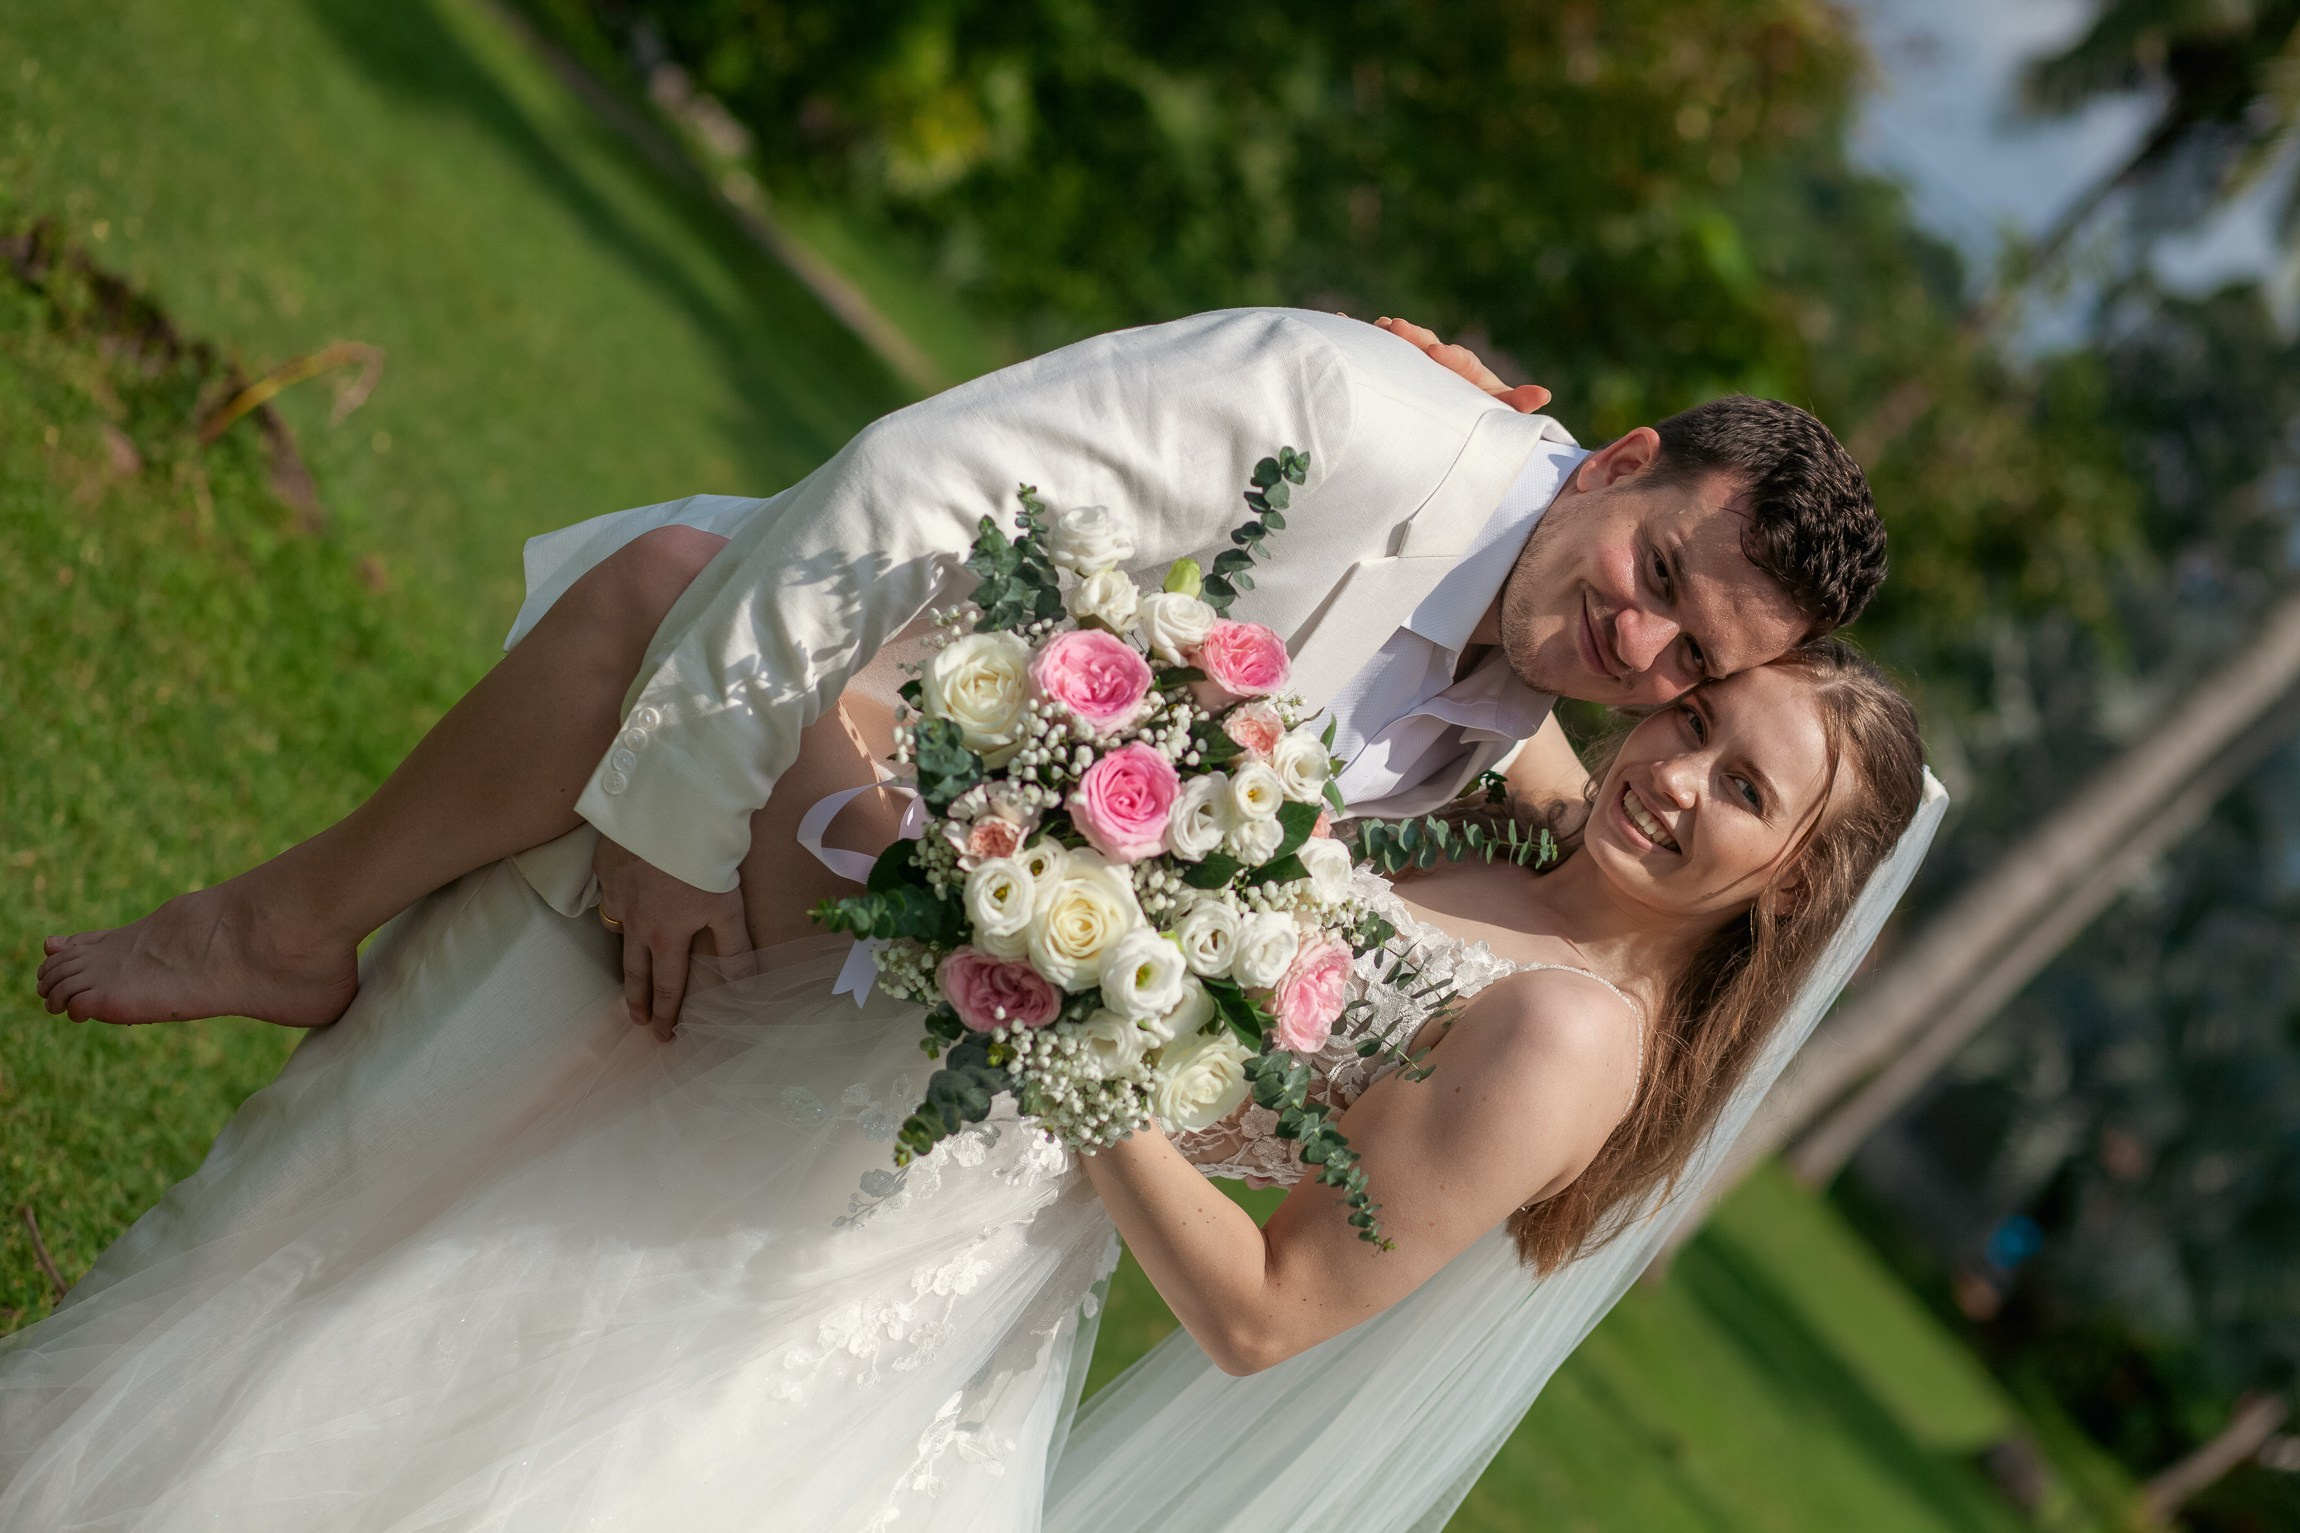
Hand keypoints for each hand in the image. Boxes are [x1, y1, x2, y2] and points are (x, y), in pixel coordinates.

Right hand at [592, 836, 749, 1039]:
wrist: (666, 813)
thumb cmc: (703, 861)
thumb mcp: (727, 907)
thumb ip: (734, 948)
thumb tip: (745, 987)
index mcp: (667, 936)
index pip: (667, 985)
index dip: (665, 1013)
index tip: (661, 1036)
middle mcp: (635, 922)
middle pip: (633, 969)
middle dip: (636, 998)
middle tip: (635, 1019)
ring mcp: (615, 894)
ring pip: (615, 929)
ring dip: (622, 949)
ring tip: (629, 959)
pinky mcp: (605, 867)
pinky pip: (607, 893)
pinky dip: (613, 902)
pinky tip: (621, 896)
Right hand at [1373, 317, 1553, 413]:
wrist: (1454, 419)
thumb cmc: (1478, 417)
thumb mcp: (1496, 411)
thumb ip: (1514, 403)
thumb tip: (1543, 393)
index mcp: (1463, 371)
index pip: (1458, 360)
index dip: (1449, 356)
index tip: (1437, 354)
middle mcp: (1435, 360)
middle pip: (1423, 344)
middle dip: (1410, 337)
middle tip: (1394, 327)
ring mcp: (1411, 361)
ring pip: (1398, 344)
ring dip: (1383, 335)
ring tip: (1370, 327)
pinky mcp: (1390, 365)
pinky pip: (1374, 349)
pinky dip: (1358, 335)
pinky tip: (1340, 321)